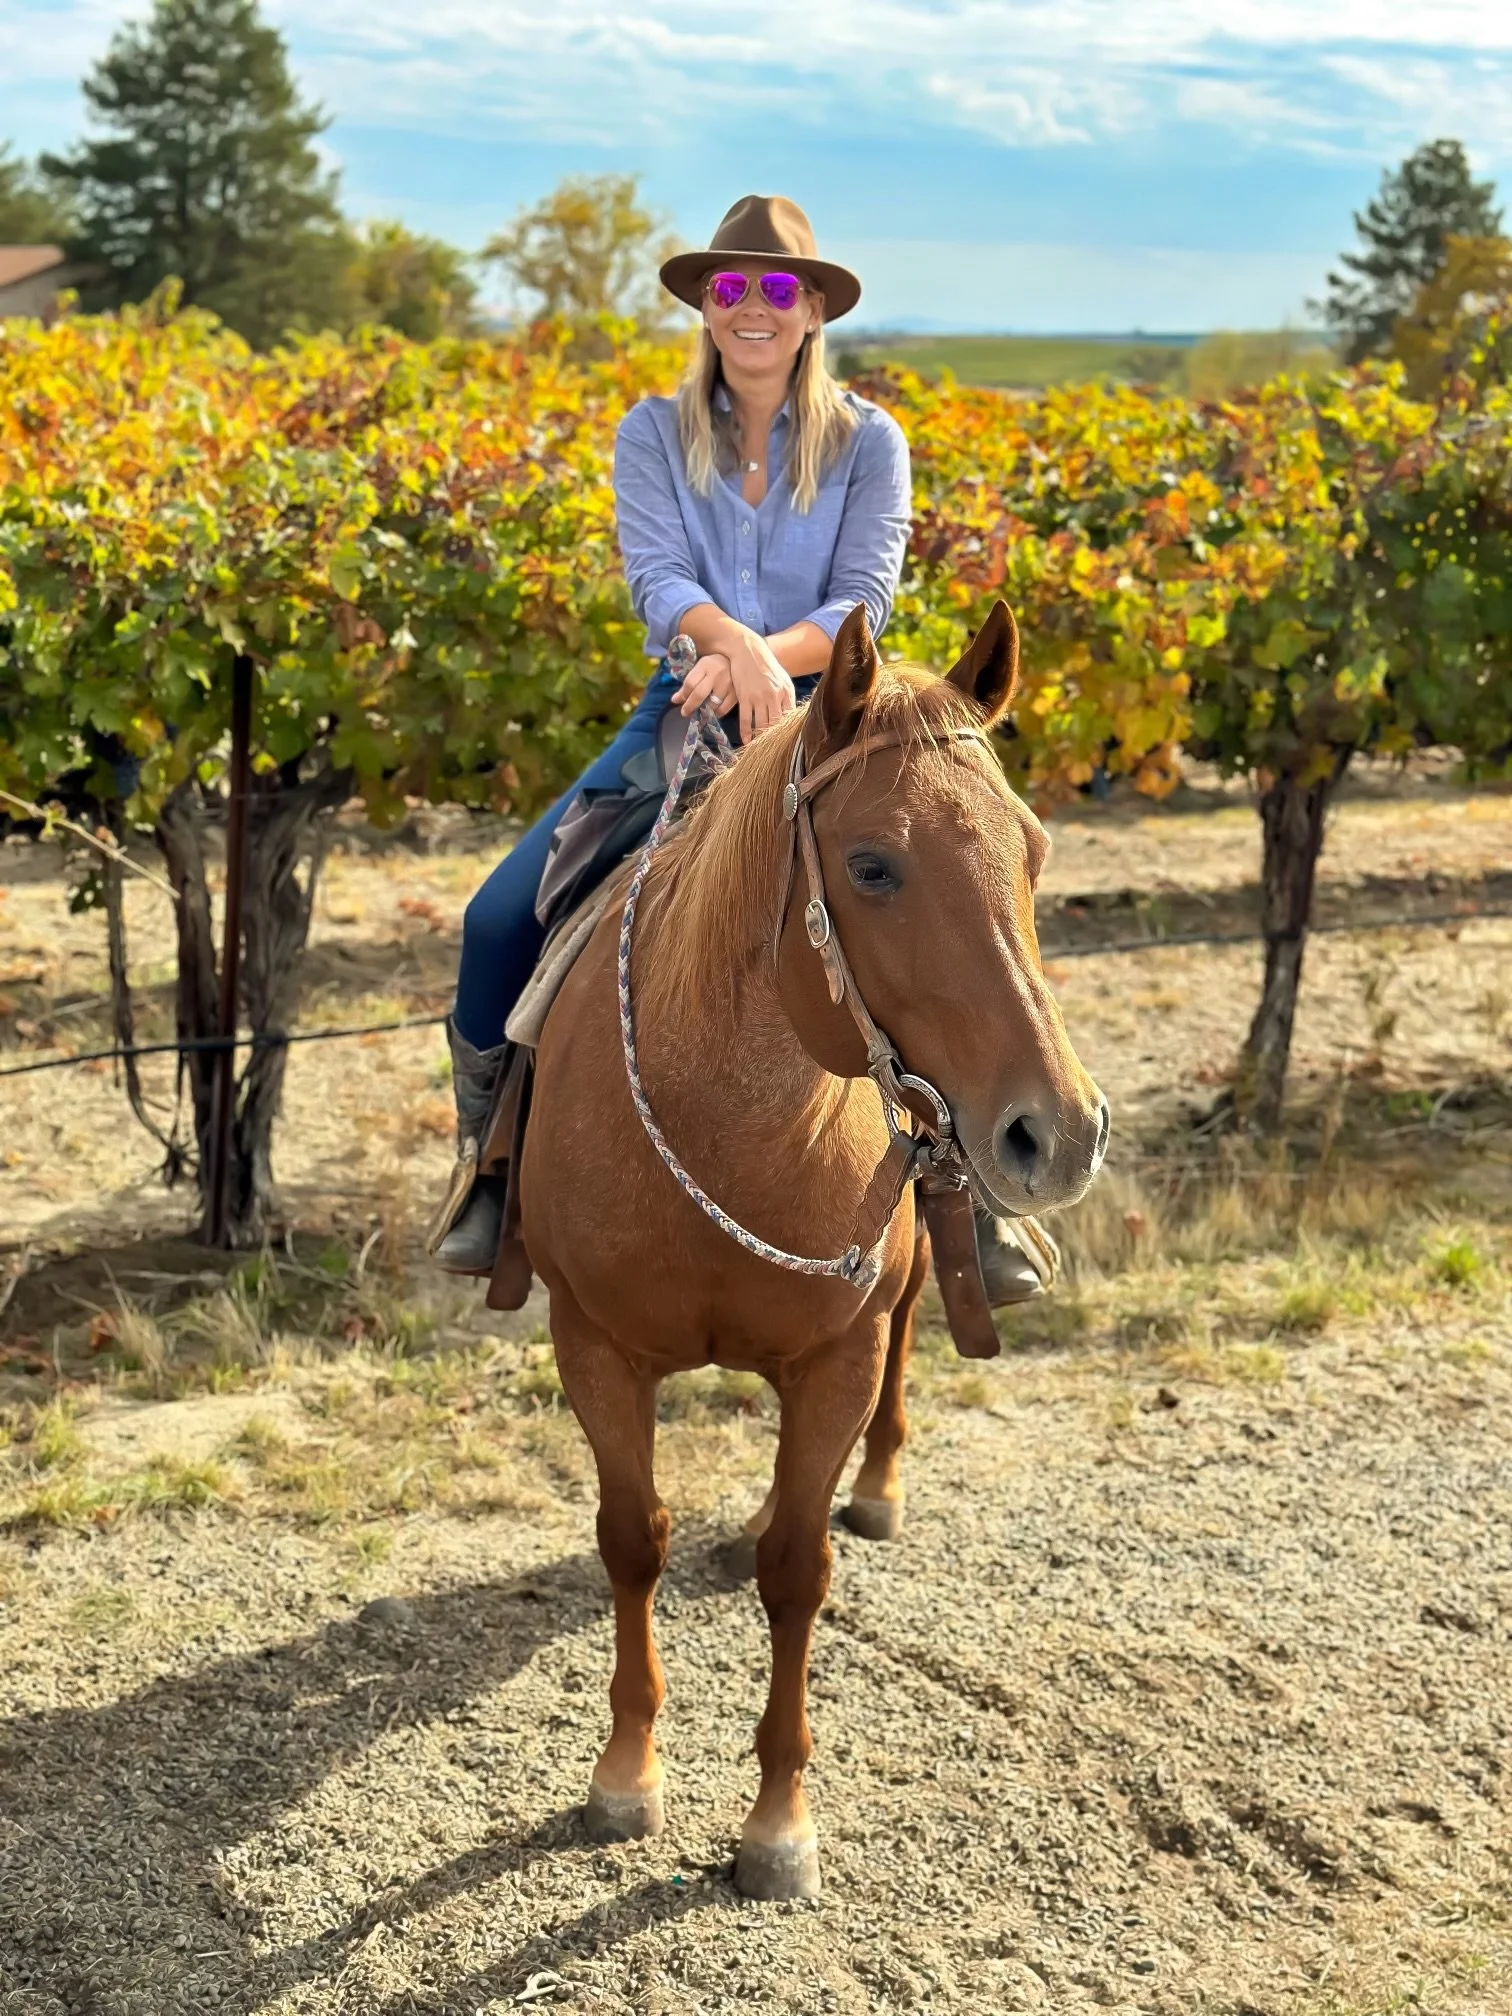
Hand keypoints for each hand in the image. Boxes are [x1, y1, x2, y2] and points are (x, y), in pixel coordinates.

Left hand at [673, 652, 733, 718]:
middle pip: (699, 694)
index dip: (683, 694)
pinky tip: (712, 712)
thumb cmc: (715, 665)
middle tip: (685, 712)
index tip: (678, 700)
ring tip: (700, 711)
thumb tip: (675, 700)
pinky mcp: (736, 694)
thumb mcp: (700, 668)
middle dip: (689, 706)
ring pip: (712, 704)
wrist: (738, 660)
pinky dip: (716, 713)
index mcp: (705, 665)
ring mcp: (728, 685)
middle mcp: (716, 674)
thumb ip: (689, 683)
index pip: (690, 683)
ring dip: (704, 711)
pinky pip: (724, 709)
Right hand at [718, 625, 796, 742]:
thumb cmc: (766, 665)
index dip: (789, 731)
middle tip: (774, 752)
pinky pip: (746, 719)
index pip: (790, 717)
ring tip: (761, 749)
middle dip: (775, 739)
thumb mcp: (782, 679)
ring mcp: (759, 697)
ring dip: (761, 738)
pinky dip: (746, 732)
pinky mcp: (745, 697)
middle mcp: (774, 695)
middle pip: (776, 724)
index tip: (788, 743)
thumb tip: (790, 716)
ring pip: (762, 724)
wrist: (747, 650)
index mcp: (786, 691)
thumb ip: (786, 697)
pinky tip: (746, 741)